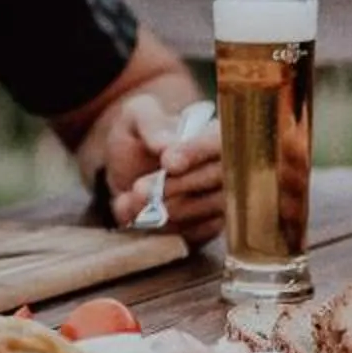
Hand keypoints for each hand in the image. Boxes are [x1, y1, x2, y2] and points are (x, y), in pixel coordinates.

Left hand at [103, 93, 225, 247]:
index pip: (220, 142)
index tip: (167, 162)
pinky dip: (163, 229)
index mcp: (215, 134)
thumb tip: (167, 144)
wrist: (124, 169)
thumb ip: (151, 124)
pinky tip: (132, 217)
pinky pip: (196, 234)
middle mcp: (227, 168)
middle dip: (176, 187)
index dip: (197, 153)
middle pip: (218, 181)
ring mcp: (221, 200)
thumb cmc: (137, 135)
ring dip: (167, 211)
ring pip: (207, 211)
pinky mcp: (207, 227)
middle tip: (139, 188)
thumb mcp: (136, 118)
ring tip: (129, 202)